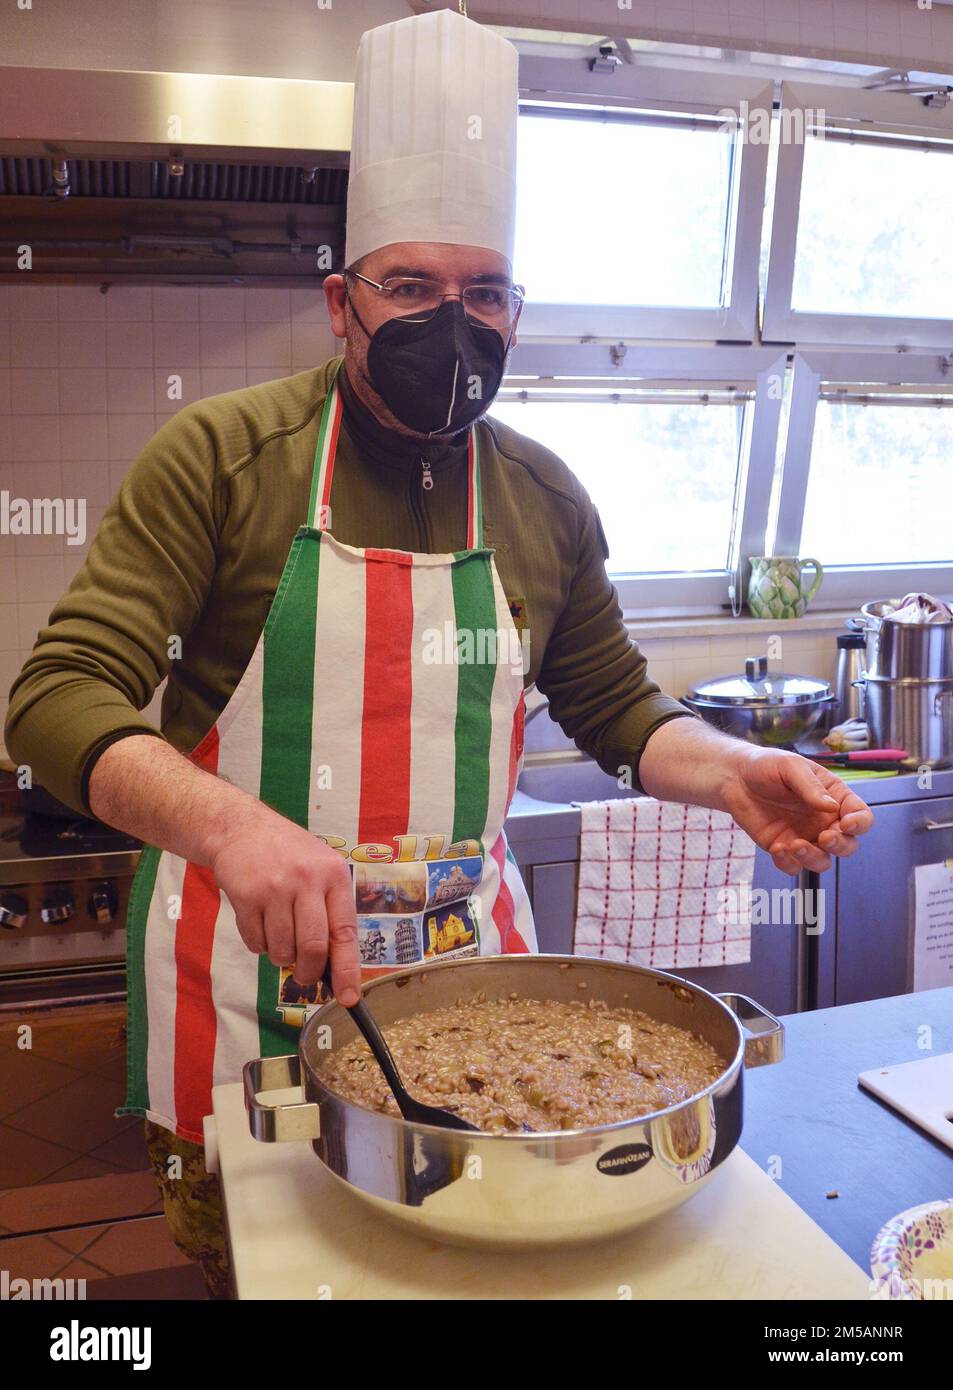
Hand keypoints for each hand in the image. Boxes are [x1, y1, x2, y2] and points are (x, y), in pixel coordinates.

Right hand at [208, 805, 360, 1004]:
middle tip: (304, 976)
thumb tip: (335, 967)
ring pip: (282, 950)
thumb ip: (329, 911)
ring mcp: (276, 888)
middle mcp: (307, 880)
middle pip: (313, 948)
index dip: (347, 970)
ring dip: (280, 956)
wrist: (240, 828)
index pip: (345, 932)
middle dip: (308, 972)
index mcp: (334, 876)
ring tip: (278, 933)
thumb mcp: (320, 869)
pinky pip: (255, 943)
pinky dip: (258, 944)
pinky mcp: (246, 896)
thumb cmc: (287, 855)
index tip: (349, 998)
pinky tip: (259, 921)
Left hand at [721, 746, 873, 873]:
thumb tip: (831, 807)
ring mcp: (805, 837)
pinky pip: (794, 866)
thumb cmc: (767, 766)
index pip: (860, 815)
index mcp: (835, 798)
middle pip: (848, 845)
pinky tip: (777, 848)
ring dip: (814, 858)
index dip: (860, 823)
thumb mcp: (790, 767)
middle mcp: (824, 821)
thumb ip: (810, 787)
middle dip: (840, 845)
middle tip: (824, 836)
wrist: (734, 778)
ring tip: (795, 845)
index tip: (847, 824)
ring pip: (823, 861)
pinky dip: (789, 863)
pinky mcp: (784, 849)